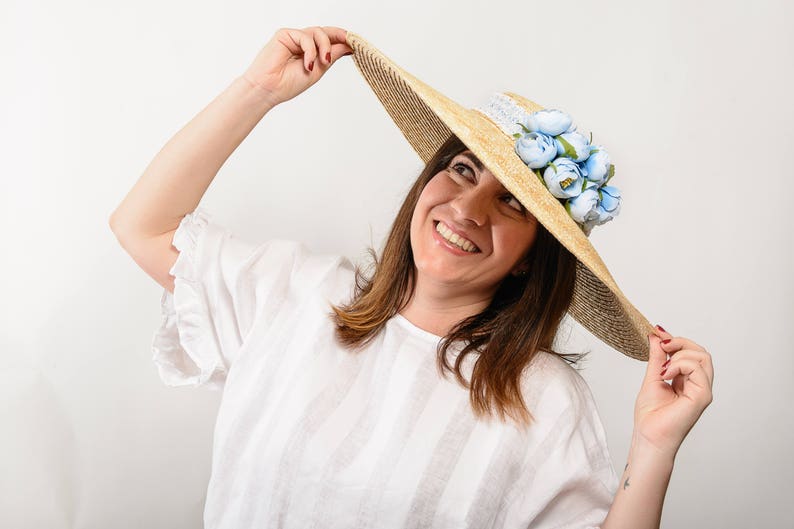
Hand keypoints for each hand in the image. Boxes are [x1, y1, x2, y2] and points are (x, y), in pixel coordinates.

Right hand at [241, 26, 353, 106]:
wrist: (270, 89)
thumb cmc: (288, 83)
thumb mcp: (318, 70)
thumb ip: (331, 56)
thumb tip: (348, 45)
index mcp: (310, 52)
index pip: (328, 40)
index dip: (342, 39)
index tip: (356, 43)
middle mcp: (302, 43)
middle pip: (325, 32)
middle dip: (339, 36)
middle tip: (351, 43)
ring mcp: (294, 38)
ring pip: (318, 32)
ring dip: (324, 47)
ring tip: (323, 62)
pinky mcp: (284, 34)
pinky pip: (305, 36)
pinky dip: (310, 50)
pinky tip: (308, 64)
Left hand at [632, 326, 713, 455]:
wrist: (649, 436)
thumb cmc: (651, 416)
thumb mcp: (652, 377)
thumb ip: (657, 357)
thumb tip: (656, 336)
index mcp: (688, 381)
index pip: (691, 353)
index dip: (676, 340)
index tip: (657, 332)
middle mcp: (699, 385)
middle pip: (701, 352)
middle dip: (680, 342)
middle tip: (662, 345)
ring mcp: (703, 391)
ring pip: (702, 357)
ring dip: (679, 354)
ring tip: (663, 368)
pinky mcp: (703, 396)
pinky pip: (697, 369)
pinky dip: (680, 364)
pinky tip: (666, 374)